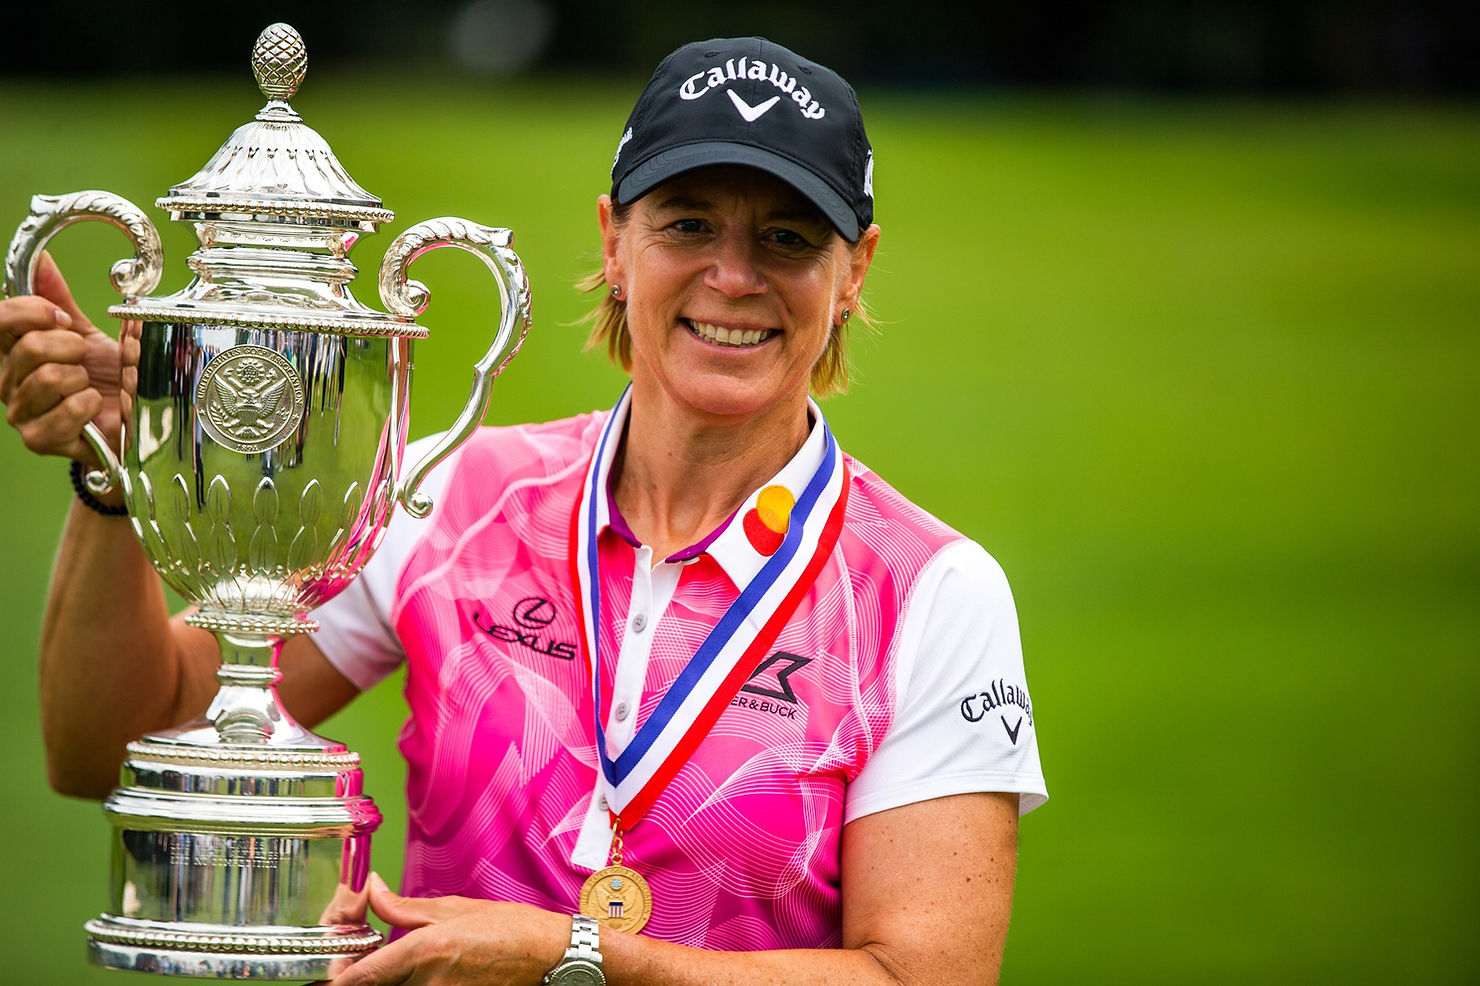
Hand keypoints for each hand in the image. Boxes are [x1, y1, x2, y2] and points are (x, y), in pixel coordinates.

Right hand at [0, 251, 124, 468]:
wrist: (126, 419)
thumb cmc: (100, 377)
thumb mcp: (81, 332)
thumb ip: (57, 299)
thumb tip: (42, 259)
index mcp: (9, 350)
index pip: (0, 318)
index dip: (36, 312)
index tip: (66, 319)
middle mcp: (5, 381)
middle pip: (31, 347)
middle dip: (72, 348)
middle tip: (84, 360)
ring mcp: (19, 413)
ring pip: (50, 378)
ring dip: (83, 378)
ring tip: (88, 385)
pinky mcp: (38, 440)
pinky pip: (69, 411)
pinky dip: (90, 404)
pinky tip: (92, 407)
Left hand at [316, 873, 569, 985]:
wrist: (547, 956)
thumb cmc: (508, 928)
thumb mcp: (451, 908)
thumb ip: (402, 907)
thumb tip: (372, 890)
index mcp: (424, 950)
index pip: (361, 976)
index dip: (338, 978)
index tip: (331, 971)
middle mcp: (427, 983)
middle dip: (362, 976)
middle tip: (361, 959)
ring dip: (388, 980)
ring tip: (390, 963)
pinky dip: (411, 984)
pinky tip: (418, 973)